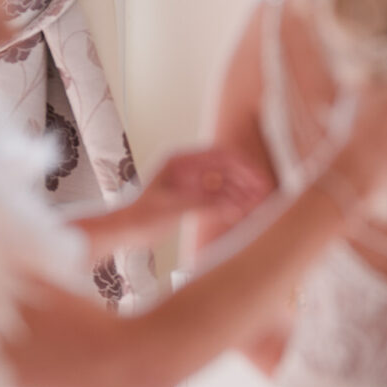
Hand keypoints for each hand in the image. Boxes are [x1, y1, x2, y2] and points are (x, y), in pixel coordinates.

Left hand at [138, 147, 272, 228]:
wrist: (123, 231)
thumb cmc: (141, 216)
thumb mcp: (174, 209)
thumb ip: (205, 204)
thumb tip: (235, 205)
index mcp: (180, 160)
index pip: (219, 155)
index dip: (241, 166)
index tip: (258, 178)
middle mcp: (187, 169)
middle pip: (225, 169)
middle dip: (245, 182)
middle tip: (263, 194)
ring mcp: (190, 183)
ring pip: (223, 185)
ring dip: (240, 195)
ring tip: (257, 206)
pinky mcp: (191, 199)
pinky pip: (217, 199)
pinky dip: (230, 205)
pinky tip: (241, 214)